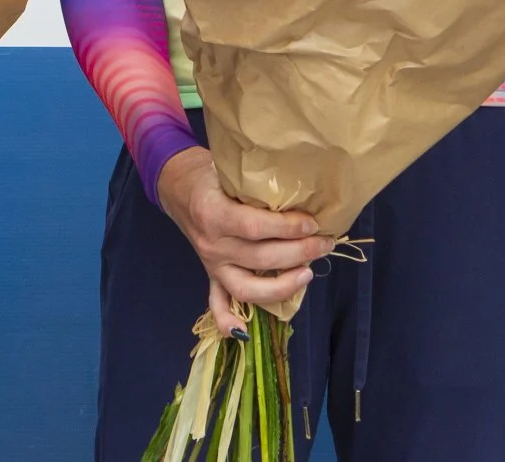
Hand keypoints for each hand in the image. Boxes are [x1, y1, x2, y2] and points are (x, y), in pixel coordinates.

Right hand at [156, 147, 330, 336]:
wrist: (179, 187)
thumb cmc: (212, 175)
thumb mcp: (232, 172)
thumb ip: (259, 187)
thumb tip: (305, 196)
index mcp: (214, 214)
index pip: (255, 227)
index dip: (287, 228)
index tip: (313, 223)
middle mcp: (212, 245)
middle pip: (259, 258)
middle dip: (298, 253)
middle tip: (325, 243)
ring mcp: (211, 265)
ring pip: (246, 287)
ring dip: (282, 285)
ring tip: (308, 273)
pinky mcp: (211, 275)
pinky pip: (217, 303)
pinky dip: (228, 321)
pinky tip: (244, 333)